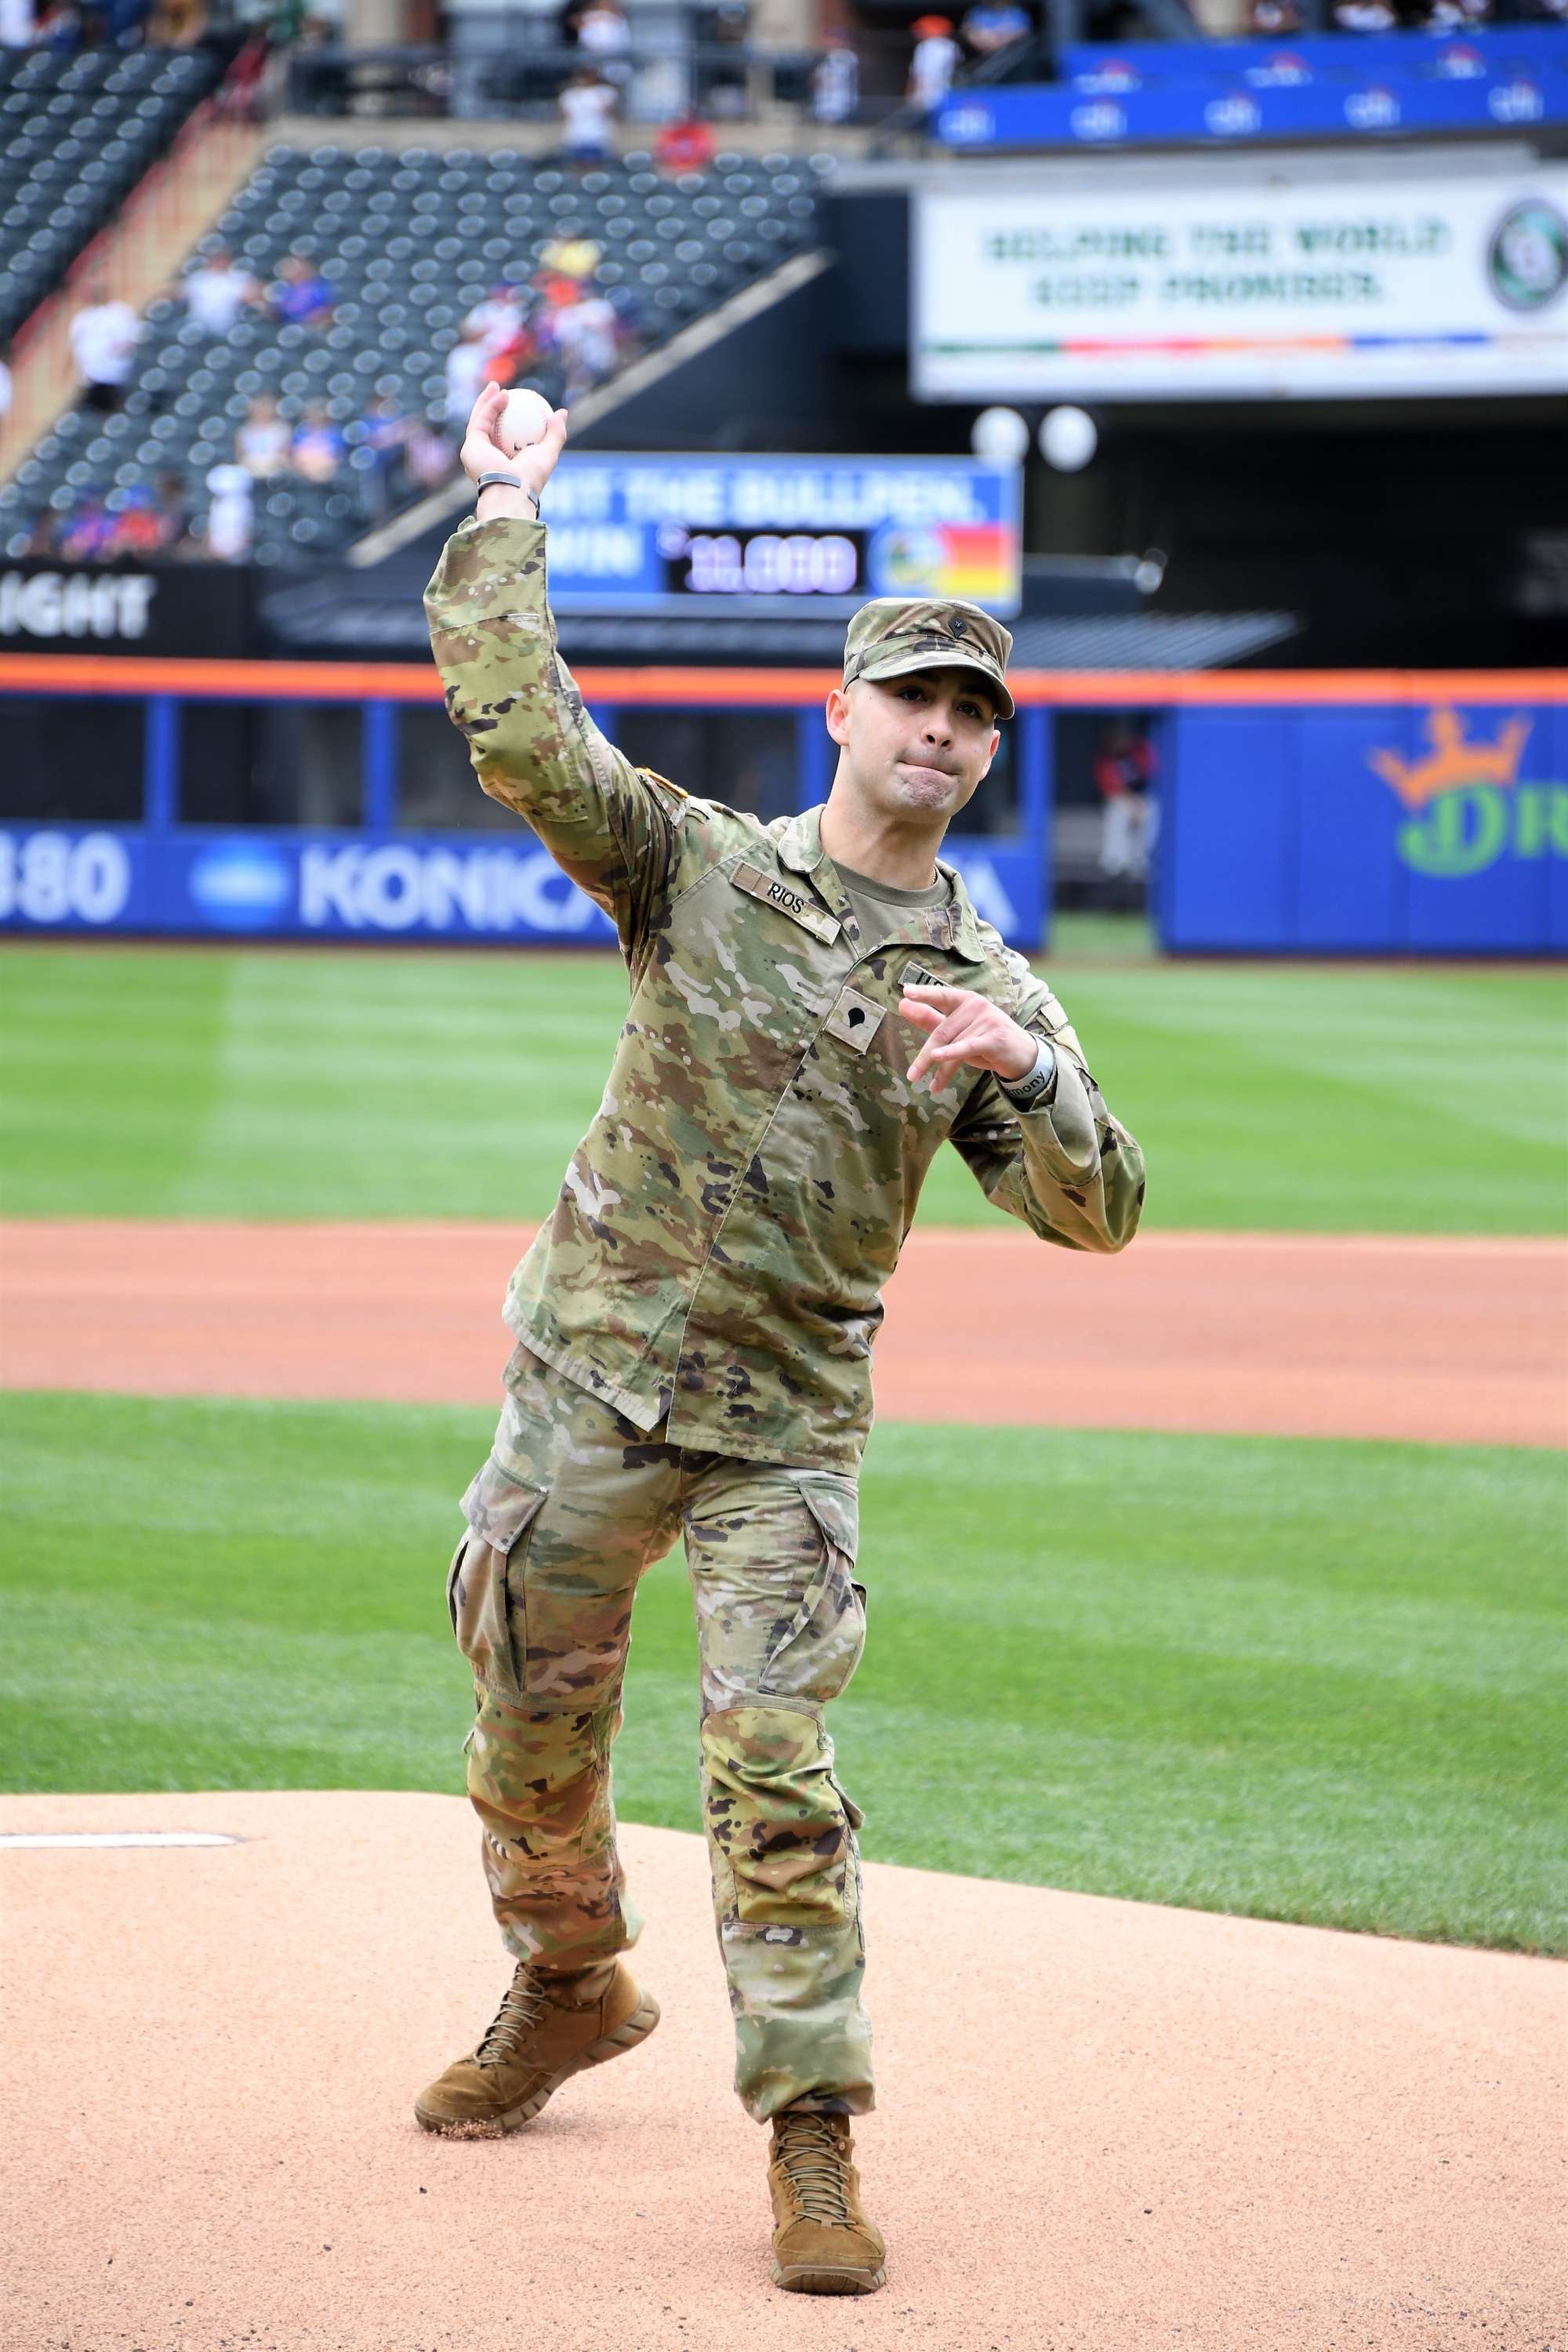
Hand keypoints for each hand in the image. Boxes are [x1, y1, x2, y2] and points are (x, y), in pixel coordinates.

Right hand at [462, 383, 568, 519]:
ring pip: (479, 420)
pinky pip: (482, 420)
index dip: (507, 419)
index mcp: (500, 463)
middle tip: (503, 392)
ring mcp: (475, 452)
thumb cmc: (531, 477)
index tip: (517, 405)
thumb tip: (562, 412)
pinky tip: (503, 394)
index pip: (502, 437)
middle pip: (487, 426)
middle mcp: (485, 458)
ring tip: (496, 386)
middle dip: (490, 407)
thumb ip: (555, 433)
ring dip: (486, 401)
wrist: (512, 490)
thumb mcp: (548, 453)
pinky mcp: (470, 446)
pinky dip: (492, 406)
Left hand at [900, 984, 1037, 1092]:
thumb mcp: (957, 1032)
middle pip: (942, 1032)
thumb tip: (903, 1004)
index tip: (906, 992)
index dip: (924, 994)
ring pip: (953, 1045)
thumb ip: (930, 1019)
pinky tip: (938, 1060)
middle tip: (912, 1076)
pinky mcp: (995, 1037)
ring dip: (942, 1070)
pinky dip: (951, 1054)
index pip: (941, 996)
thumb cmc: (985, 1040)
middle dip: (926, 1056)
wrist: (1021, 1055)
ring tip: (931, 1086)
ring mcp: (987, 1020)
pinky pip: (968, 1046)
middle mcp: (976, 1005)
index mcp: (964, 1000)